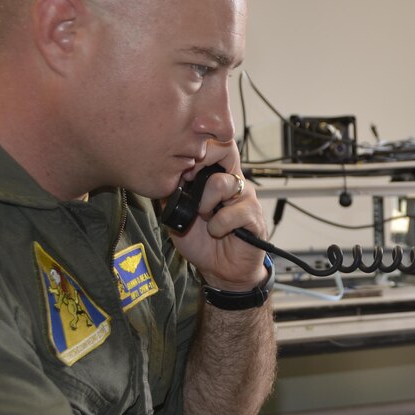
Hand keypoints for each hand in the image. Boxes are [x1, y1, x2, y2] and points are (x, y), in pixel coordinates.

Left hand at [165, 141, 267, 291]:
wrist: (221, 269)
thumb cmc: (203, 241)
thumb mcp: (176, 214)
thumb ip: (172, 193)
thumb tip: (160, 175)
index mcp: (217, 177)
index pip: (215, 145)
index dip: (198, 148)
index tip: (182, 170)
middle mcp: (234, 182)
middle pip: (226, 149)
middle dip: (202, 162)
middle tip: (190, 182)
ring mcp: (246, 198)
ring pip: (221, 183)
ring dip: (204, 203)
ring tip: (203, 217)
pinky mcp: (254, 217)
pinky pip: (233, 212)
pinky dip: (218, 225)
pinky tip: (217, 232)